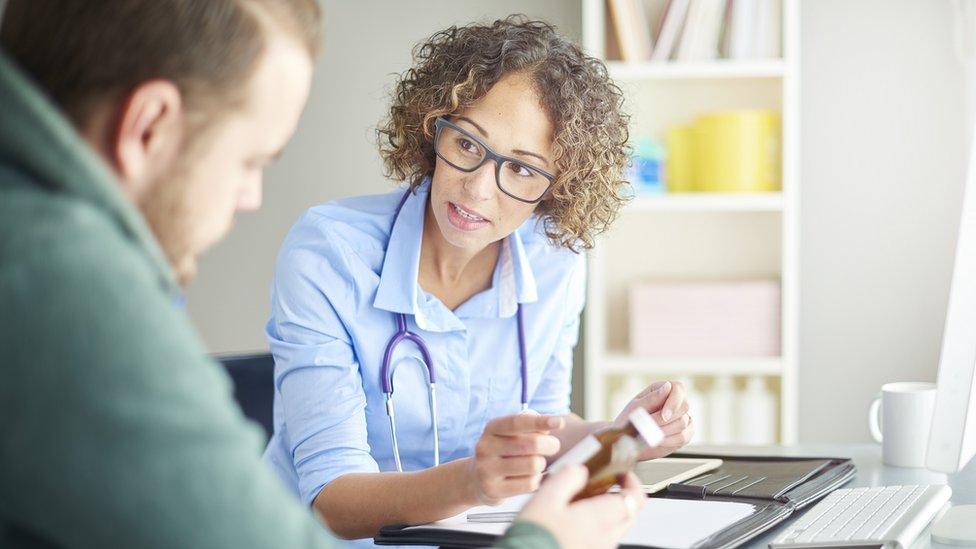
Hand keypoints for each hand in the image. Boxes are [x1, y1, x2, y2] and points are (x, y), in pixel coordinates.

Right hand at [466, 413, 563, 504]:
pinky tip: (530, 478)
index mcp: (492, 428)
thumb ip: (530, 427)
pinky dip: (537, 480)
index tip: (559, 422)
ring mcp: (487, 470)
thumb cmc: (503, 452)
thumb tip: (549, 427)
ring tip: (535, 464)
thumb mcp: (510, 434)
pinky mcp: (494, 490)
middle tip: (553, 446)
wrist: (475, 479)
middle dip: (550, 445)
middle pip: (532, 444)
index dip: (540, 421)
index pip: (518, 422)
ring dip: (541, 464)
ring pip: (533, 465)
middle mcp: (486, 447)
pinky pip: (530, 484)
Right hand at [517, 465, 644, 548]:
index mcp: (602, 518)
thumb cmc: (536, 537)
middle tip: (600, 485)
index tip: (621, 473)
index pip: (636, 497)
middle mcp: (607, 537)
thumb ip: (568, 478)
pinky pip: (603, 539)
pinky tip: (573, 523)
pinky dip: (596, 527)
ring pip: (616, 526)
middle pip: (628, 512)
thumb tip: (579, 470)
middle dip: (618, 495)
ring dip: (606, 512)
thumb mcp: (547, 497)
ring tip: (580, 504)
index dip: (632, 481)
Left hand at [615, 380, 693, 459]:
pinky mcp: (685, 433)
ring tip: (650, 435)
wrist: (628, 440)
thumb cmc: (629, 420)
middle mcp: (676, 402)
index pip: (678, 388)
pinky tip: (658, 441)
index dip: (674, 402)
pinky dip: (670, 441)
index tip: (664, 416)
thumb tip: (668, 386)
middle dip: (667, 420)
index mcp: (663, 390)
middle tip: (651, 428)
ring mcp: (683, 417)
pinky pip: (684, 437)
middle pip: (684, 406)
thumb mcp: (637, 407)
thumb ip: (653, 398)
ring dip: (665, 431)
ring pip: (683, 423)